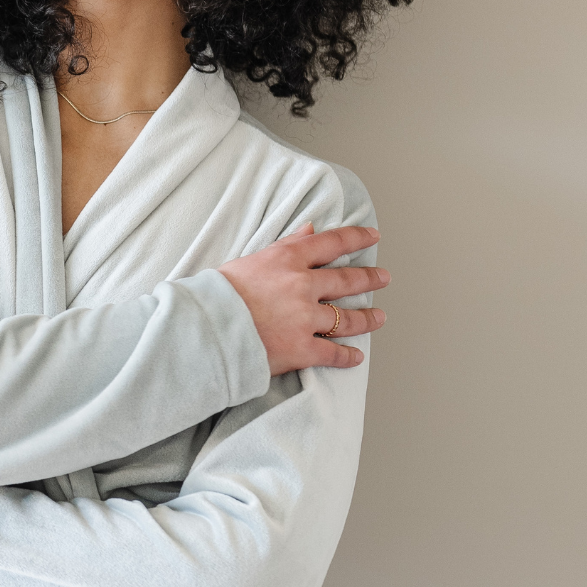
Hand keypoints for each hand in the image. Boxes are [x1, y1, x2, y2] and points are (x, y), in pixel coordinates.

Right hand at [217, 223, 387, 373]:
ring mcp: (305, 319)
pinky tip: (357, 357)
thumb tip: (309, 229)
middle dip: (370, 278)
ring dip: (367, 318)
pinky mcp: (301, 350)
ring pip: (347, 318)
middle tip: (383, 278)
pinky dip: (347, 357)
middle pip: (347, 280)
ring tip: (379, 318)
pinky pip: (333, 354)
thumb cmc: (217, 295)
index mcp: (288, 259)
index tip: (372, 236)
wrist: (203, 330)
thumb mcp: (249, 260)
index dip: (357, 237)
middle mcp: (303, 286)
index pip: (332, 243)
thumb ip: (284, 245)